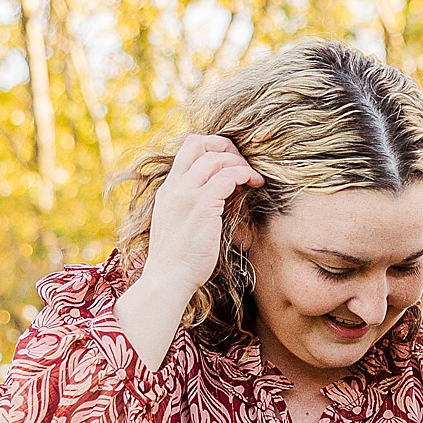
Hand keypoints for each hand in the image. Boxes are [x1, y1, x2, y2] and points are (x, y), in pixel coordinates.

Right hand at [114, 134, 263, 366]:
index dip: (212, 146)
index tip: (231, 162)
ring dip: (240, 163)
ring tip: (254, 178)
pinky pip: (226, 177)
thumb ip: (192, 208)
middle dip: (226, 146)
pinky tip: (254, 184)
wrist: (168, 279)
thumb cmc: (178, 260)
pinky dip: (244, 175)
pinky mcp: (201, 206)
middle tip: (244, 164)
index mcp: (169, 189)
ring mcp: (186, 194)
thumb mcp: (180, 226)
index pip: (188, 149)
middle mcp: (175, 187)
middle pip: (199, 143)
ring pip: (216, 158)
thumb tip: (216, 201)